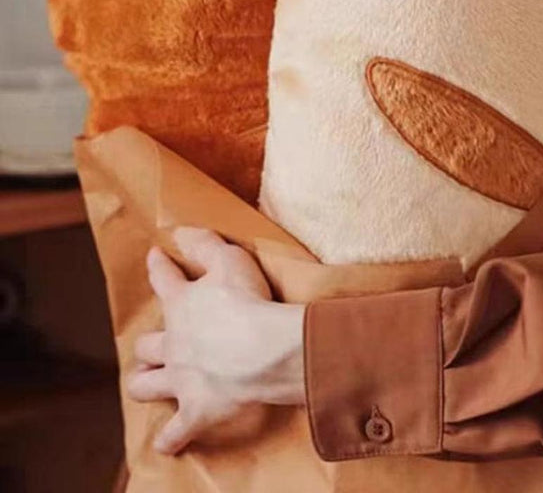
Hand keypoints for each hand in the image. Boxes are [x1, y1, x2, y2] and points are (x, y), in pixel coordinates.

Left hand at [127, 227, 305, 454]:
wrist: (264, 350)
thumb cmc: (248, 302)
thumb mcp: (230, 260)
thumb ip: (205, 243)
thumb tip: (181, 231)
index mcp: (182, 305)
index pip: (163, 279)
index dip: (158, 266)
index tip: (155, 258)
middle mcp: (173, 344)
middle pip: (147, 345)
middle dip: (148, 344)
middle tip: (155, 344)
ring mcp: (181, 380)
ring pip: (147, 384)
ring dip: (146, 383)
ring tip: (148, 382)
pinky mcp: (197, 411)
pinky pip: (177, 432)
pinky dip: (171, 438)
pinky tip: (168, 444)